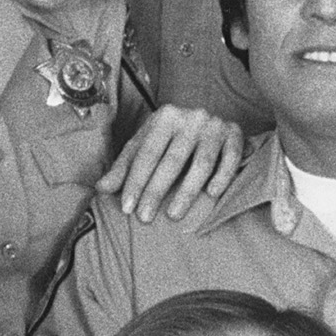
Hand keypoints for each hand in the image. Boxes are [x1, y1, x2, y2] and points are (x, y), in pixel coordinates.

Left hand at [99, 105, 245, 221]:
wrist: (209, 124)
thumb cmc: (170, 140)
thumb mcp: (144, 148)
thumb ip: (124, 168)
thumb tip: (101, 189)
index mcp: (165, 116)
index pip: (147, 152)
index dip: (135, 181)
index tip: (127, 208)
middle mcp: (191, 117)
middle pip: (172, 160)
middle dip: (156, 191)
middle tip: (145, 218)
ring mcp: (214, 125)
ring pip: (201, 163)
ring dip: (187, 191)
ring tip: (173, 215)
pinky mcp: (235, 134)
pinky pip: (230, 158)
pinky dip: (222, 176)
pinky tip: (212, 195)